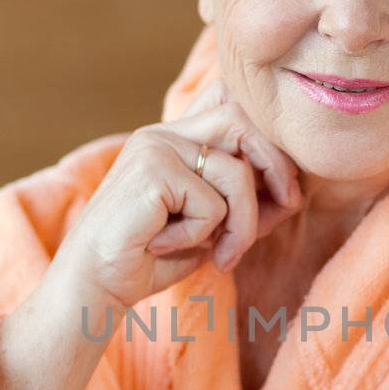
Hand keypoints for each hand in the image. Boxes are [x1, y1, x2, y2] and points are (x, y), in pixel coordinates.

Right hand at [54, 77, 302, 309]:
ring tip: (222, 254)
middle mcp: (164, 134)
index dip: (269, 141)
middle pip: (243, 120)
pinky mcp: (152, 171)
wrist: (93, 285)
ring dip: (243, 224)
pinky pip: (212, 204)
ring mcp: (155, 147)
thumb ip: (244, 202)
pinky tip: (166, 245)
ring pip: (236, 172)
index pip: (232, 105)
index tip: (284, 191)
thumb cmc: (149, 260)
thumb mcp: (210, 226)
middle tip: (287, 207)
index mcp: (174, 138)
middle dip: (278, 167)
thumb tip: (295, 193)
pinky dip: (203, 236)